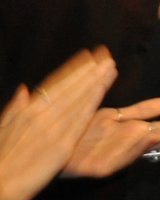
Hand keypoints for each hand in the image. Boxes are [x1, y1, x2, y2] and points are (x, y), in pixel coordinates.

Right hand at [0, 48, 116, 199]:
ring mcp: (51, 127)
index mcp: (26, 110)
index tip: (87, 57)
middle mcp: (40, 114)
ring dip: (95, 81)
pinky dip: (92, 100)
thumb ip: (16, 107)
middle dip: (89, 71)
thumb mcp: (3, 127)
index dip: (73, 70)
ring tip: (110, 67)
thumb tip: (23, 89)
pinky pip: (80, 117)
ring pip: (78, 98)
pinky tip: (103, 89)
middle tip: (106, 56)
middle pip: (70, 88)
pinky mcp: (61, 143)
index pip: (54, 85)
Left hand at [63, 96, 159, 177]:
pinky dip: (135, 147)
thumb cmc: (82, 132)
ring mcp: (116, 157)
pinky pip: (120, 158)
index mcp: (136, 136)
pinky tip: (150, 134)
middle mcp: (130, 147)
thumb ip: (141, 111)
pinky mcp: (98, 168)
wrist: (50, 148)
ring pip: (146, 145)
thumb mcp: (115, 117)